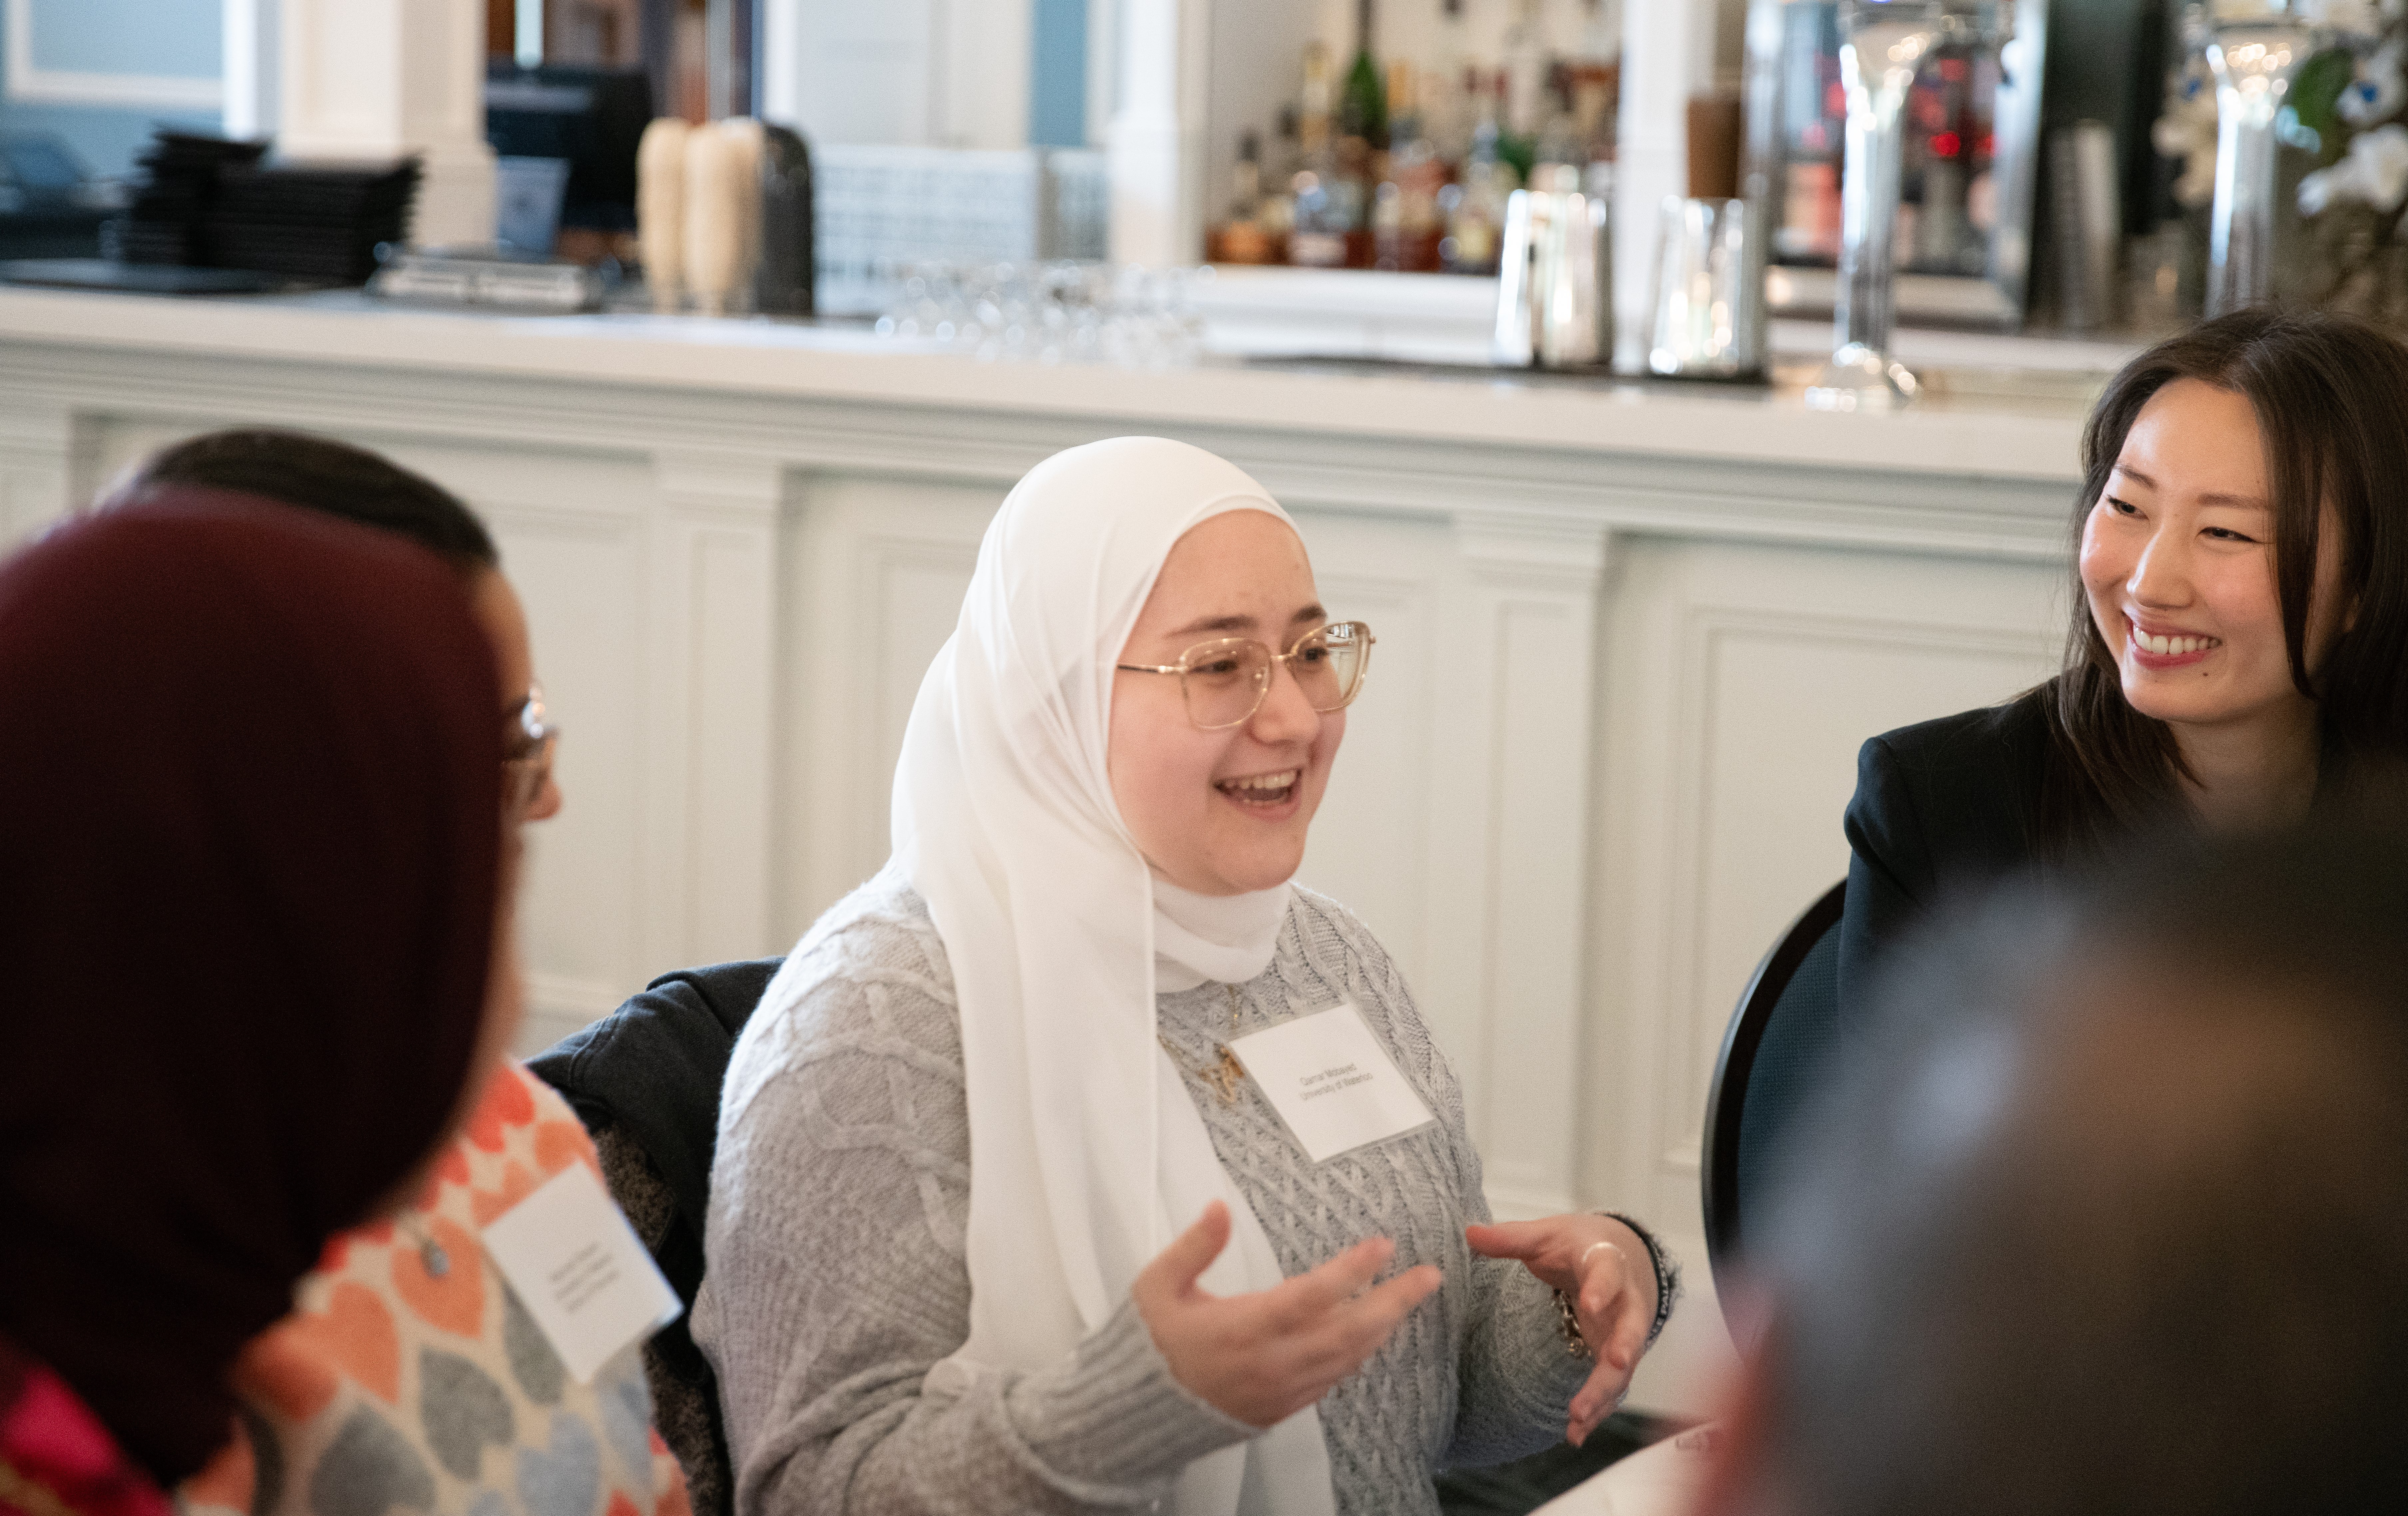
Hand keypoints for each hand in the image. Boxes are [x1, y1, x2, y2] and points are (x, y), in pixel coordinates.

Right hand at [1132, 1201, 1442, 1427]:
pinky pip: (1332, 1379)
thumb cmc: (1149, 1345)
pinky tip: (1373, 1333)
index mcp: (1243, 1328)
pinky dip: (1358, 1354)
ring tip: (1411, 1298)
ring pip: (1348, 1357)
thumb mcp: (1156, 1288)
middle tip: (1430, 1276)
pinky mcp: (1282, 1407)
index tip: (1382, 1245)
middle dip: (1395, 1301)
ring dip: (1384, 1326)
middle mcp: (1271, 1362)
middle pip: (1349, 1331)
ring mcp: (1280, 1389)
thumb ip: (1193, 1247)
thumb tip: (1220, 1207)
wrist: (1137, 1416)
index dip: (1352, 1270)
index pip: (1312, 1296)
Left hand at [1466, 1214, 1658, 1446]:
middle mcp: (1624, 1302)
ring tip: (1576, 1417)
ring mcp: (1623, 1334)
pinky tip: (1574, 1434)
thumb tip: (1470, 1232)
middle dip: (1622, 1348)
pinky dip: (1597, 1411)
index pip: (1609, 1273)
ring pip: (1623, 1367)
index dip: (1603, 1288)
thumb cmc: (1576, 1245)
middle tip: (1612, 1363)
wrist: (1615, 1256)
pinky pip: (1611, 1387)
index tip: (1591, 1303)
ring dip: (1603, 1393)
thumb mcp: (1546, 1234)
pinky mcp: (1615, 1357)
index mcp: (1606, 1263)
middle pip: (1630, 1328)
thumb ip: (1511, 1237)